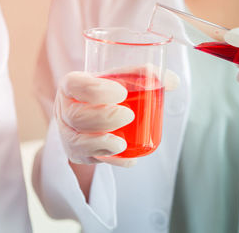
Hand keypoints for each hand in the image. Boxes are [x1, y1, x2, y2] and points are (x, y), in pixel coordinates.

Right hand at [54, 65, 179, 164]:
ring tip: (122, 144)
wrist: (90, 109)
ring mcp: (68, 133)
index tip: (121, 93)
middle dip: (103, 118)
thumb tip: (172, 80)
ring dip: (100, 145)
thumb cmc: (106, 91)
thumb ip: (144, 76)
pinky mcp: (77, 153)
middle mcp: (65, 109)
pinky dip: (111, 161)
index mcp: (72, 86)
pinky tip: (129, 160)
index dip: (95, 91)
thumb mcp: (120, 79)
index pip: (76, 85)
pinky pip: (89, 160)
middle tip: (128, 116)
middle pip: (76, 117)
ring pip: (77, 142)